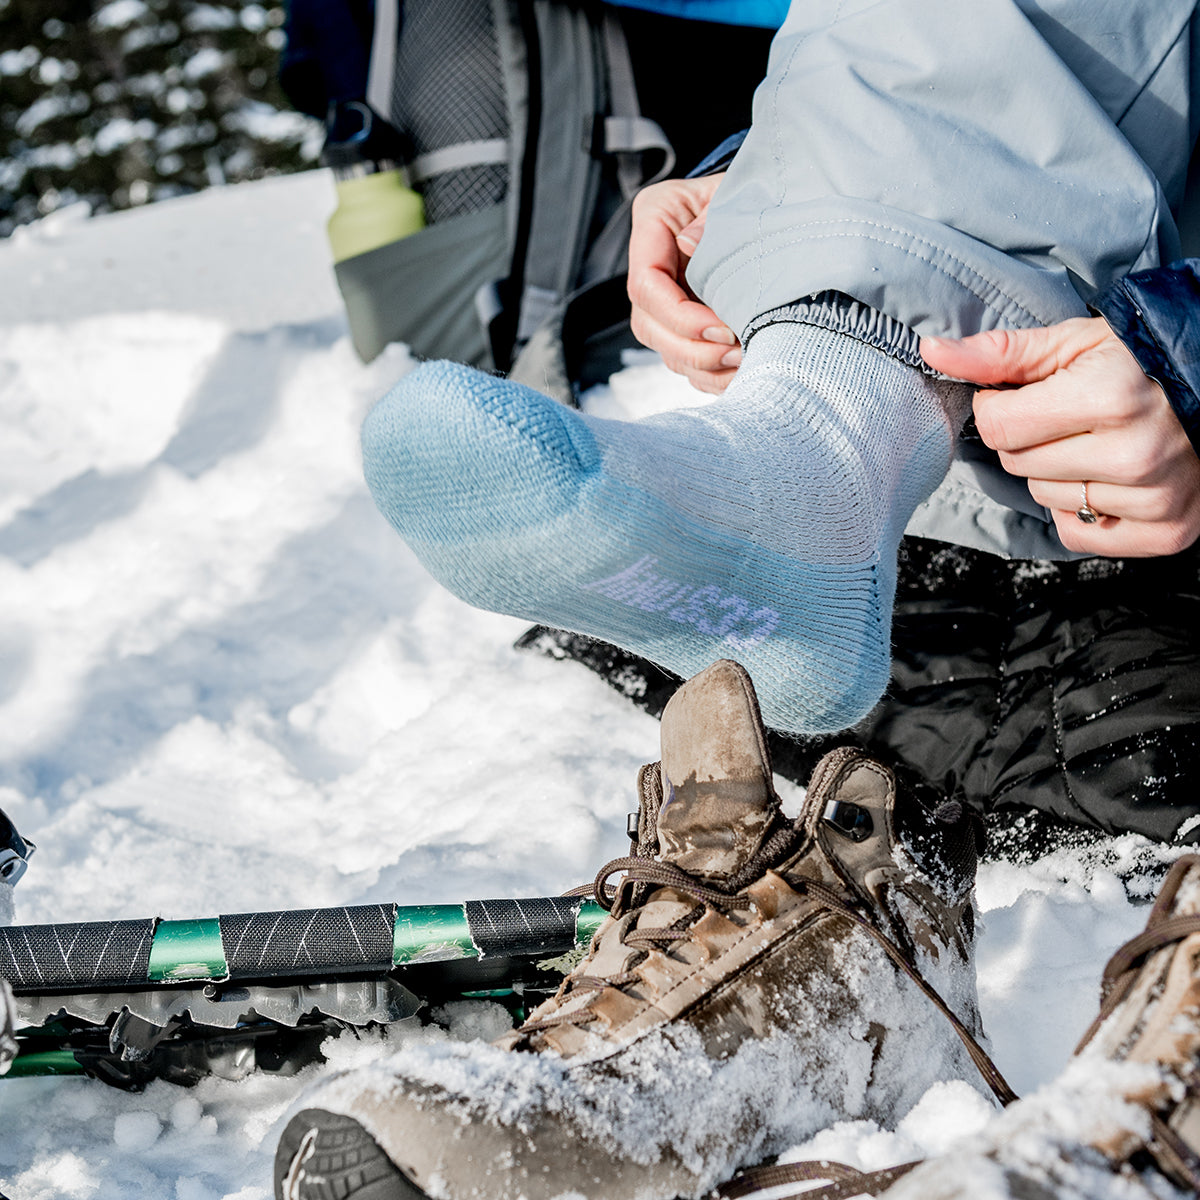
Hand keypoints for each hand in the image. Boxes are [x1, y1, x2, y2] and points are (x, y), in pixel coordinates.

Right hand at [627, 175, 740, 394]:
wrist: (767, 195)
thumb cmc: (753, 188)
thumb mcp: (737, 189)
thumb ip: (714, 217)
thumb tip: (690, 245)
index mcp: (654, 220)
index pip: (646, 285)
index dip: (681, 316)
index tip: (723, 327)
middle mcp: (651, 262)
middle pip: (648, 325)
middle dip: (692, 348)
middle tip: (737, 352)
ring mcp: (664, 295)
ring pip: (665, 347)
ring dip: (703, 365)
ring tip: (743, 364)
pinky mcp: (682, 318)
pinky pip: (685, 359)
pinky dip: (710, 374)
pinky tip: (738, 372)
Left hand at [920, 317, 1199, 556]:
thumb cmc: (1143, 365)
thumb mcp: (1074, 344)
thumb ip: (999, 353)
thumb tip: (932, 351)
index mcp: (1110, 398)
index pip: (998, 427)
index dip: (999, 409)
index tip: (1024, 397)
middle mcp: (1134, 454)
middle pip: (1018, 464)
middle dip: (1030, 440)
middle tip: (1072, 420)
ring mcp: (1154, 498)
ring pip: (1044, 498)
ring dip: (1056, 475)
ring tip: (1098, 445)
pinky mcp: (1166, 532)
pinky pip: (1077, 535)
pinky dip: (1080, 512)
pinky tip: (1108, 480)